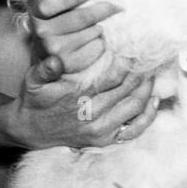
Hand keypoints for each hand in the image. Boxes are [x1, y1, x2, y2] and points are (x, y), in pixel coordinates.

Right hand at [7, 52, 158, 148]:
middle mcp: (93, 114)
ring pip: (135, 106)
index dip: (129, 62)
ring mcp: (101, 129)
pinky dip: (148, 115)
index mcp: (78, 97)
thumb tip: (55, 59)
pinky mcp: (105, 139)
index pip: (112, 76)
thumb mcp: (33, 80)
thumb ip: (46, 68)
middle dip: (142, 71)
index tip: (138, 47)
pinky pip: (134, 129)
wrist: (31, 130)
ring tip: (153, 71)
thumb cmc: (36, 99)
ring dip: (148, 88)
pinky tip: (155, 99)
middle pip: (128, 89)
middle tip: (151, 56)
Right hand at [20, 0, 118, 73]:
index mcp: (34, 15)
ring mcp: (54, 51)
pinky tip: (94, 43)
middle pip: (80, 18)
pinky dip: (100, 44)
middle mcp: (41, 33)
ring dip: (99, 28)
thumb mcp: (38, 5)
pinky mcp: (69, 65)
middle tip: (115, 6)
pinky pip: (96, 47)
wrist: (45, 67)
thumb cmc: (48, 27)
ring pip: (92, 32)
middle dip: (101, 10)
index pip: (46, 6)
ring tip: (96, 28)